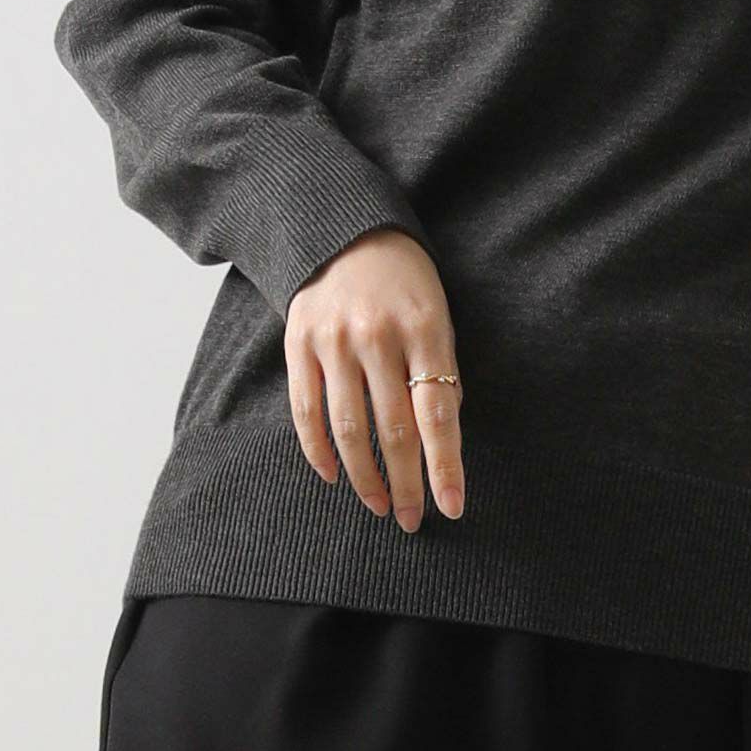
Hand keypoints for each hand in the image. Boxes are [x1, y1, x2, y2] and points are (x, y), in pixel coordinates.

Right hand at [285, 227, 464, 530]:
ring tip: (381, 505)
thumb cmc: (405, 281)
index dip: (445, 465)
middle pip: (393, 429)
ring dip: (365, 477)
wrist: (347, 231)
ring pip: (348, 429)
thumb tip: (443, 436)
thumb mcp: (438, 314)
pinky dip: (319, 452)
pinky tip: (335, 476)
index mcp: (424, 327)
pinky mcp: (298, 343)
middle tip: (413, 519)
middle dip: (406, 483)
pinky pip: (306, 412)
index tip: (452, 507)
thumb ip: (440, 371)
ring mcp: (334, 340)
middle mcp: (377, 335)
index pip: (437, 412)